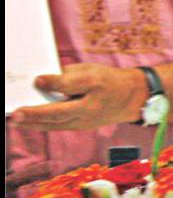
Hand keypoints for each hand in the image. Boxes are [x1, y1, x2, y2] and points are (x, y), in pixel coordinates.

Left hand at [10, 64, 146, 130]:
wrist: (132, 98)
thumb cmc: (109, 80)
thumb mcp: (92, 71)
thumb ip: (68, 75)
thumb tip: (42, 81)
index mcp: (94, 92)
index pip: (71, 88)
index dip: (54, 84)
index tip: (37, 80)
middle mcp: (89, 111)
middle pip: (58, 113)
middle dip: (35, 114)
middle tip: (16, 114)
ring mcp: (84, 122)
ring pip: (56, 123)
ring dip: (34, 123)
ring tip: (17, 120)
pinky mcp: (80, 126)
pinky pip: (59, 126)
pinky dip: (43, 124)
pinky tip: (30, 122)